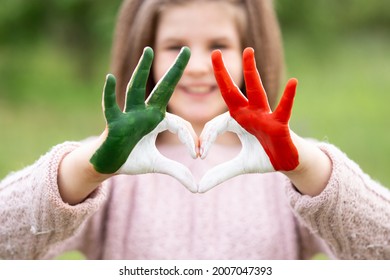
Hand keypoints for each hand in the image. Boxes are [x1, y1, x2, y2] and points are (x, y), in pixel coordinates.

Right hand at [90, 46, 197, 191]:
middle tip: (187, 49)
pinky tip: (110, 78)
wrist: (109, 164)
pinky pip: (110, 107)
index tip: (197, 155)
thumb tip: (198, 188)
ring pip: (136, 89)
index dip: (190, 138)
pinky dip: (109, 94)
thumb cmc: (133, 159)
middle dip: (175, 70)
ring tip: (148, 51)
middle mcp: (145, 113)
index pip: (180, 123)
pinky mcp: (113, 123)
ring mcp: (129, 115)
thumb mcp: (158, 165)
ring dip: (142, 70)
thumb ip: (178, 172)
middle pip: (163, 88)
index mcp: (157, 120)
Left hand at [199, 48, 298, 191]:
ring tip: (248, 51)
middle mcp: (249, 114)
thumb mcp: (239, 166)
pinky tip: (293, 82)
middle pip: (232, 92)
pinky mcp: (280, 123)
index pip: (216, 124)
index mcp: (237, 121)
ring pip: (256, 91)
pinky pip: (284, 109)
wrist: (286, 162)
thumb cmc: (263, 157)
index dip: (207, 138)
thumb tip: (199, 188)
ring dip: (251, 72)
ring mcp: (265, 116)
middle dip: (222, 73)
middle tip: (213, 53)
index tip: (200, 154)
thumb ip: (220, 173)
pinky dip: (288, 97)